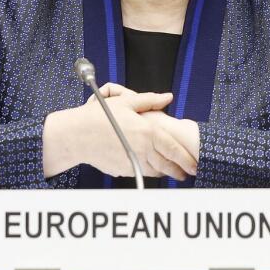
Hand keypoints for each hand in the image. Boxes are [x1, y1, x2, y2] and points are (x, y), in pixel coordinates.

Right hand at [42, 84, 196, 180]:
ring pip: (156, 171)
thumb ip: (150, 100)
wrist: (74, 136)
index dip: (187, 158)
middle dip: (182, 170)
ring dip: (168, 173)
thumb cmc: (98, 117)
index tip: (196, 164)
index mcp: (147, 132)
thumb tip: (168, 96)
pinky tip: (156, 171)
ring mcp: (132, 161)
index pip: (173, 149)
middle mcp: (142, 149)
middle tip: (191, 172)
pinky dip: (152, 173)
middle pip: (168, 164)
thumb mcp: (125, 102)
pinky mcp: (122, 169)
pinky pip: (142, 173)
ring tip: (177, 173)